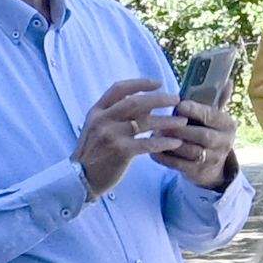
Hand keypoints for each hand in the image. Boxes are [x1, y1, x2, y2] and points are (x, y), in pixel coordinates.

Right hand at [72, 78, 174, 200]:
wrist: (81, 178)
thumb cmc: (94, 153)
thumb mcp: (99, 128)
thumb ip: (119, 115)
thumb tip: (148, 104)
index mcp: (97, 111)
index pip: (119, 89)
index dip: (140, 83)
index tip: (158, 83)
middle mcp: (103, 120)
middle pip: (136, 102)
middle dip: (159, 99)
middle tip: (177, 99)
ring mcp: (111, 135)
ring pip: (145, 122)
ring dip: (167, 120)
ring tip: (182, 122)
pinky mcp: (120, 151)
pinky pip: (147, 143)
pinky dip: (163, 142)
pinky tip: (175, 142)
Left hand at [150, 91, 239, 190]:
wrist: (212, 165)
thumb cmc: (208, 131)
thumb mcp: (215, 116)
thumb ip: (216, 98)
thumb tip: (226, 79)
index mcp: (228, 125)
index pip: (213, 116)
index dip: (196, 111)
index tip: (180, 105)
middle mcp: (224, 143)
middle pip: (203, 136)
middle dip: (181, 129)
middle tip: (163, 122)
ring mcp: (211, 160)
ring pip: (190, 151)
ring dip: (171, 143)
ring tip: (156, 133)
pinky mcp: (197, 172)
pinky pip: (179, 165)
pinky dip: (165, 157)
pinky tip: (153, 149)